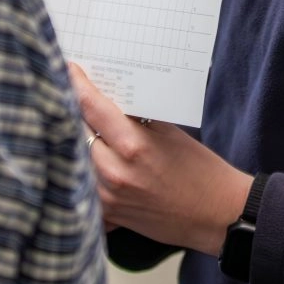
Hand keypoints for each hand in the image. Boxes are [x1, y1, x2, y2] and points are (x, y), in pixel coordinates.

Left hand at [69, 63, 253, 255]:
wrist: (216, 215)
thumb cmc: (200, 170)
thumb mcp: (169, 133)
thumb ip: (135, 117)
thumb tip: (106, 96)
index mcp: (134, 145)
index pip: (92, 107)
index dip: (76, 83)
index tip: (68, 68)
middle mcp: (115, 172)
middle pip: (75, 132)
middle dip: (71, 111)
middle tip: (67, 93)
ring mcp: (108, 197)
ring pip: (74, 159)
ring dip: (74, 141)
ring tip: (73, 123)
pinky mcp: (108, 214)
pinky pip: (82, 187)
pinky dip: (82, 170)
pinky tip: (85, 160)